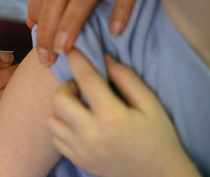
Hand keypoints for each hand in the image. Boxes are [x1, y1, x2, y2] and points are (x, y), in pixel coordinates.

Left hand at [48, 50, 199, 176]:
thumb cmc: (158, 137)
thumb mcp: (150, 104)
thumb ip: (127, 79)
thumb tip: (104, 58)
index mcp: (112, 116)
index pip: (86, 79)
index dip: (77, 59)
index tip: (71, 48)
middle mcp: (90, 134)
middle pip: (59, 99)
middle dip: (66, 86)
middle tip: (80, 86)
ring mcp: (80, 150)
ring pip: (51, 119)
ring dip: (61, 107)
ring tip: (77, 105)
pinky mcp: (77, 160)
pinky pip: (55, 137)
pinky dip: (61, 126)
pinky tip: (76, 123)